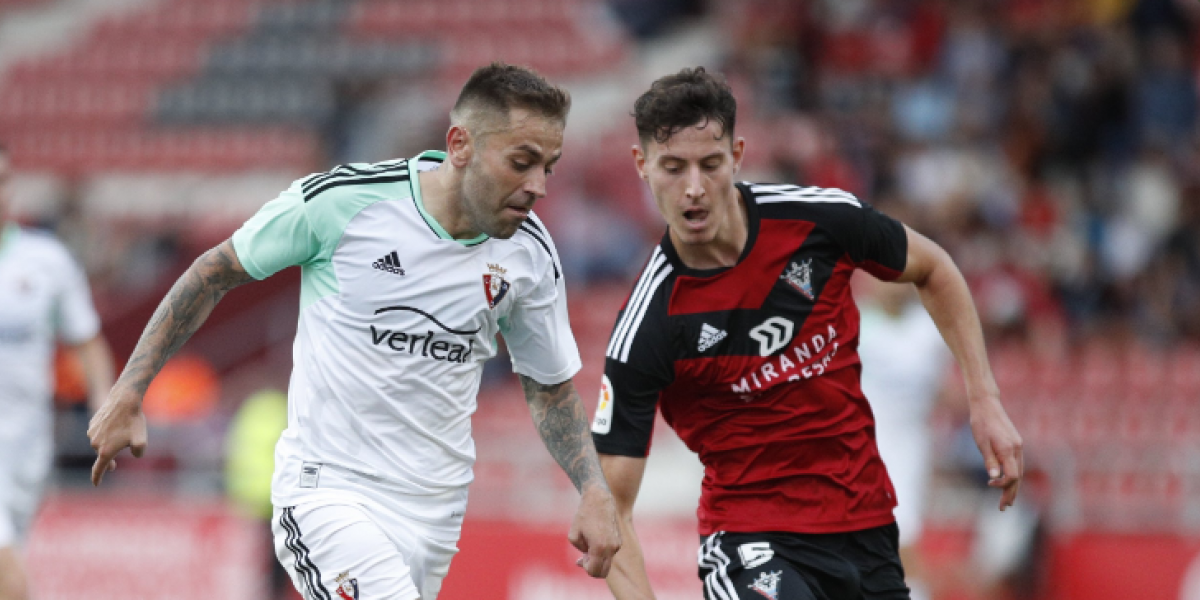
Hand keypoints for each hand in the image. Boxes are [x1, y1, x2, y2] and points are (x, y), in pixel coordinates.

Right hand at [87, 384, 147, 485]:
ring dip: (111, 440)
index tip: (96, 484)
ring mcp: (92, 433)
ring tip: (124, 429)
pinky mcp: (92, 423)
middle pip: (104, 454)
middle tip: (121, 452)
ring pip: (102, 441)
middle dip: (111, 456)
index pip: (99, 469)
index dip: (98, 477)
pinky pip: (100, 431)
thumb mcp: (141, 441)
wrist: (124, 400)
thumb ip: (138, 453)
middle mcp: (95, 443)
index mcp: (105, 451)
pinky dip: (107, 431)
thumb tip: (134, 453)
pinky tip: (117, 423)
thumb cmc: (133, 421)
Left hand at [569, 484, 621, 577]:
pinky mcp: (619, 541)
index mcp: (599, 548)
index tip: (580, 558)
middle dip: (593, 568)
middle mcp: (611, 548)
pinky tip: (595, 540)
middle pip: (603, 572)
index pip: (593, 571)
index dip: (585, 568)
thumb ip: (580, 551)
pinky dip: (603, 553)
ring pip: (607, 563)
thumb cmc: (584, 516)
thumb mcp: (573, 536)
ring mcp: (617, 545)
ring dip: (598, 560)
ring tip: (588, 544)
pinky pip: (610, 554)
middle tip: (584, 556)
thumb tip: (586, 559)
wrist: (599, 499)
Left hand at [969, 395, 1022, 509]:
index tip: (989, 484)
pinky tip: (1008, 482)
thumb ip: (989, 460)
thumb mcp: (981, 442)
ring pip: (1019, 471)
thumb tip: (995, 477)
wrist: (987, 404)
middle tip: (1004, 508)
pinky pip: (1017, 464)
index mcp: (1008, 449)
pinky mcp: (1015, 443)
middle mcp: (1017, 449)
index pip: (1013, 475)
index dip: (1004, 485)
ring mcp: (1018, 446)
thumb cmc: (981, 422)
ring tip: (1007, 501)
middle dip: (1011, 493)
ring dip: (1013, 486)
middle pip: (1018, 476)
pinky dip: (1014, 475)